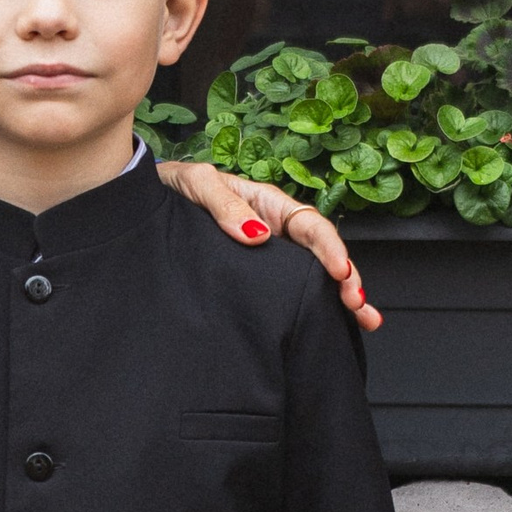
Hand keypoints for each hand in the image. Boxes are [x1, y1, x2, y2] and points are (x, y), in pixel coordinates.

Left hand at [156, 162, 379, 332]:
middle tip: (357, 306)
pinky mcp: (255, 278)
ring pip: (313, 277)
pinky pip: (288, 292)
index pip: (310, 226)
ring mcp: (269, 256)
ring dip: (340, 297)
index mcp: (269, 205)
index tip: (339, 271)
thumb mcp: (198, 186)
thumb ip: (224, 206)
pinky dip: (313, 307)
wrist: (146, 202)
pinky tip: (333, 325)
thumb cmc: (175, 187)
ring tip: (365, 321)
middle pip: (322, 255)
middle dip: (346, 279)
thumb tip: (256, 234)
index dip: (329, 248)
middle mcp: (276, 231)